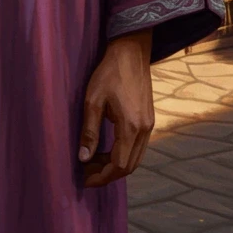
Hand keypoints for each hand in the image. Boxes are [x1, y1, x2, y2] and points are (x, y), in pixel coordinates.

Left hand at [78, 28, 153, 187]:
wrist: (131, 53)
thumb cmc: (109, 73)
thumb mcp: (93, 100)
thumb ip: (89, 131)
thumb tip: (83, 158)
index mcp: (131, 126)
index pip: (119, 165)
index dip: (102, 176)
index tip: (85, 179)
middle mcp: (145, 130)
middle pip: (129, 166)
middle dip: (108, 174)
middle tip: (86, 172)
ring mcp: (149, 125)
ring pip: (135, 158)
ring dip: (115, 165)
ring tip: (93, 161)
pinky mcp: (149, 120)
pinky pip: (138, 147)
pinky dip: (123, 153)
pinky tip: (106, 148)